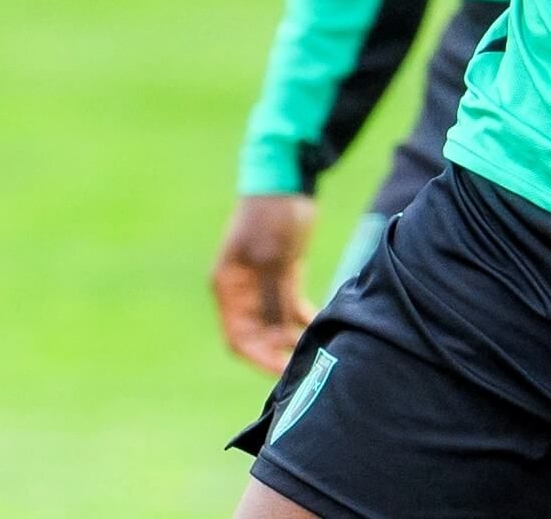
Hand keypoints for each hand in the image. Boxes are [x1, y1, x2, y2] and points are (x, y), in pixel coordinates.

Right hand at [210, 193, 316, 374]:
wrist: (287, 179)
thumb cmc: (272, 215)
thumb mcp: (272, 257)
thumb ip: (273, 297)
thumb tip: (278, 336)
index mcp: (229, 287)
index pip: (238, 338)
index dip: (258, 359)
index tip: (283, 372)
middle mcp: (242, 290)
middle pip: (257, 336)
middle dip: (278, 353)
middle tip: (309, 364)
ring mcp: (262, 283)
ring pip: (275, 325)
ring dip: (292, 338)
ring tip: (317, 349)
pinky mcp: (283, 274)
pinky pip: (290, 308)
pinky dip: (302, 319)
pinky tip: (321, 328)